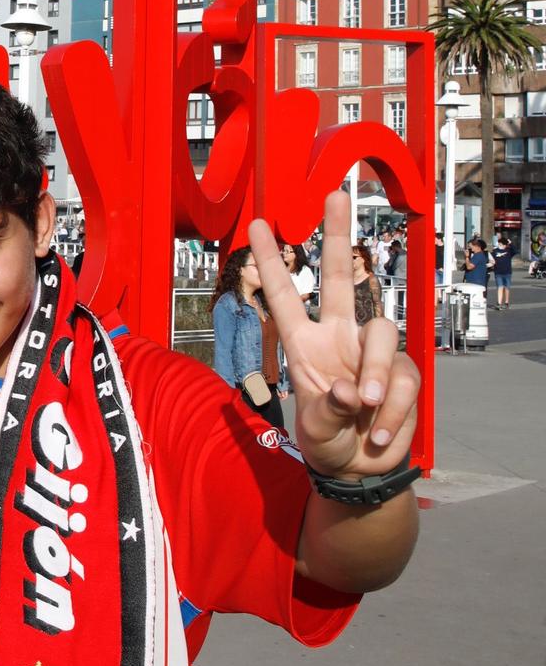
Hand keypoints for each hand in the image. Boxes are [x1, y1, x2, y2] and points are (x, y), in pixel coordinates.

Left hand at [249, 193, 418, 478]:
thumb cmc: (327, 443)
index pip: (285, 296)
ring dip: (376, 373)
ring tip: (366, 408)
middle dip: (337, 236)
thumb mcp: (315, 430)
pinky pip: (403, 379)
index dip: (273, 262)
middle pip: (342, 278)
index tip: (261, 224)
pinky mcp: (403, 373)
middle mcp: (338, 338)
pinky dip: (393, 410)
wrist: (360, 471)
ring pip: (382, 333)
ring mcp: (372, 352)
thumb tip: (352, 390)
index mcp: (304, 345)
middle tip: (334, 194)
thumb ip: (329, 409)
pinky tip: (379, 433)